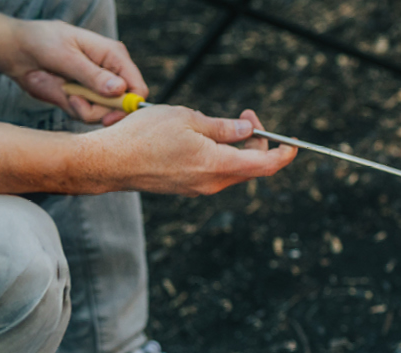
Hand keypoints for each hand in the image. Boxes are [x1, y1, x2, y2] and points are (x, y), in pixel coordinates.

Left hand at [6, 20, 147, 124]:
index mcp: (114, 56)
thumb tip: (119, 90)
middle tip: (78, 103)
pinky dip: (77, 110)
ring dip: (86, 110)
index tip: (109, 114)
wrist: (18, 51)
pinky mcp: (86, 99)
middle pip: (123, 105)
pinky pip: (90, 115)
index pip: (137, 86)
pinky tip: (66, 96)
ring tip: (68, 95)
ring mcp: (99, 88)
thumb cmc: (43, 42)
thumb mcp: (67, 57)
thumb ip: (93, 75)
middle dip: (103, 110)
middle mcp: (111, 74)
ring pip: (106, 113)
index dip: (129, 104)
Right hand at [83, 105, 296, 195]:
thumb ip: (223, 127)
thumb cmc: (144, 137)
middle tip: (247, 115)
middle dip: (258, 141)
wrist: (109, 163)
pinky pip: (215, 172)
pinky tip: (203, 138)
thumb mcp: (188, 119)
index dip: (284, 153)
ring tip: (220, 123)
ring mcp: (199, 188)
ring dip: (238, 147)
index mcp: (218, 165)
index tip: (292, 141)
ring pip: (233, 169)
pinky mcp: (187, 187)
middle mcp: (213, 183)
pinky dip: (220, 155)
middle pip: (252, 167)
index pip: (266, 165)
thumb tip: (248, 129)